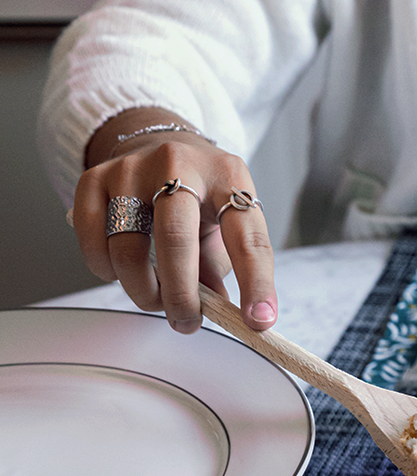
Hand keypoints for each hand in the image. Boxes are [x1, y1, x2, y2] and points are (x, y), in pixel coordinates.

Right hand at [72, 107, 276, 333]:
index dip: (256, 284)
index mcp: (227, 178)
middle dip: (181, 295)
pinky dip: (106, 270)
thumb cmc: (201, 201)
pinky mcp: (95, 176)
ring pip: (128, 248)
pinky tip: (122, 272)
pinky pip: (93, 241)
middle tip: (186, 322)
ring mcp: (132, 168)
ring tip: (156, 299)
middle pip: (175, 239)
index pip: (248, 238)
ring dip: (143, 291)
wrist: (158, 145)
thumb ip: (223, 269)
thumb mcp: (225, 228)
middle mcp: (179, 164)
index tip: (258, 322)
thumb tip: (221, 313)